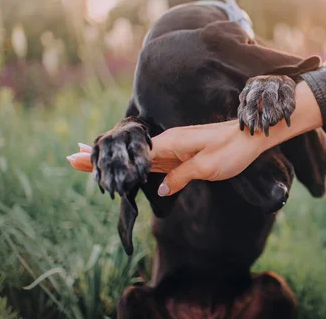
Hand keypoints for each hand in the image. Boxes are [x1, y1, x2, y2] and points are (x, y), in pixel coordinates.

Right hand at [67, 81, 322, 195]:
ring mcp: (177, 148)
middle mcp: (170, 143)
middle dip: (103, 156)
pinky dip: (139, 164)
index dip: (105, 157)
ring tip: (92, 161)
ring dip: (118, 160)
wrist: (252, 137)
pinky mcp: (186, 154)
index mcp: (171, 143)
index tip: (79, 156)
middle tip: (73, 157)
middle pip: (130, 154)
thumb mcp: (207, 166)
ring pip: (141, 157)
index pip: (132, 153)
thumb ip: (180, 176)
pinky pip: (157, 161)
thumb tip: (160, 188)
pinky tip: (132, 169)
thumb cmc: (233, 150)